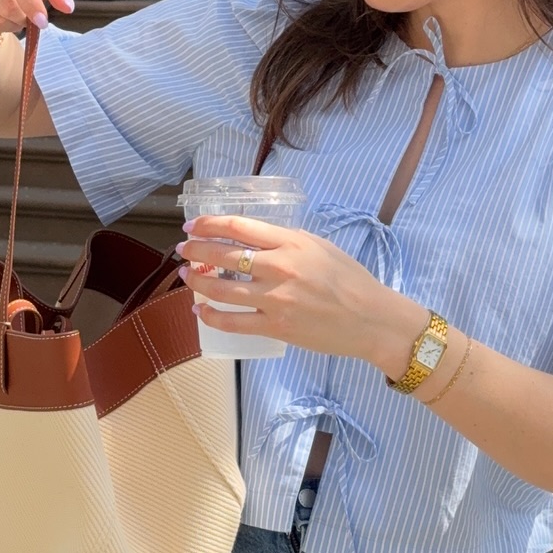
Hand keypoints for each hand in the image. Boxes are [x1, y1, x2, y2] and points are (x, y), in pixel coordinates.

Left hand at [177, 216, 424, 372]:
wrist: (370, 318)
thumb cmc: (350, 279)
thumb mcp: (320, 246)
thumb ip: (287, 241)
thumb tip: (256, 240)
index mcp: (290, 242)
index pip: (237, 227)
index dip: (208, 225)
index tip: (193, 226)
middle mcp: (278, 268)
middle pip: (222, 255)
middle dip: (195, 250)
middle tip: (182, 249)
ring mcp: (274, 299)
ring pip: (221, 289)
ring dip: (196, 281)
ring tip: (185, 277)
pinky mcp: (275, 327)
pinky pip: (232, 322)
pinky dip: (210, 316)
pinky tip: (200, 311)